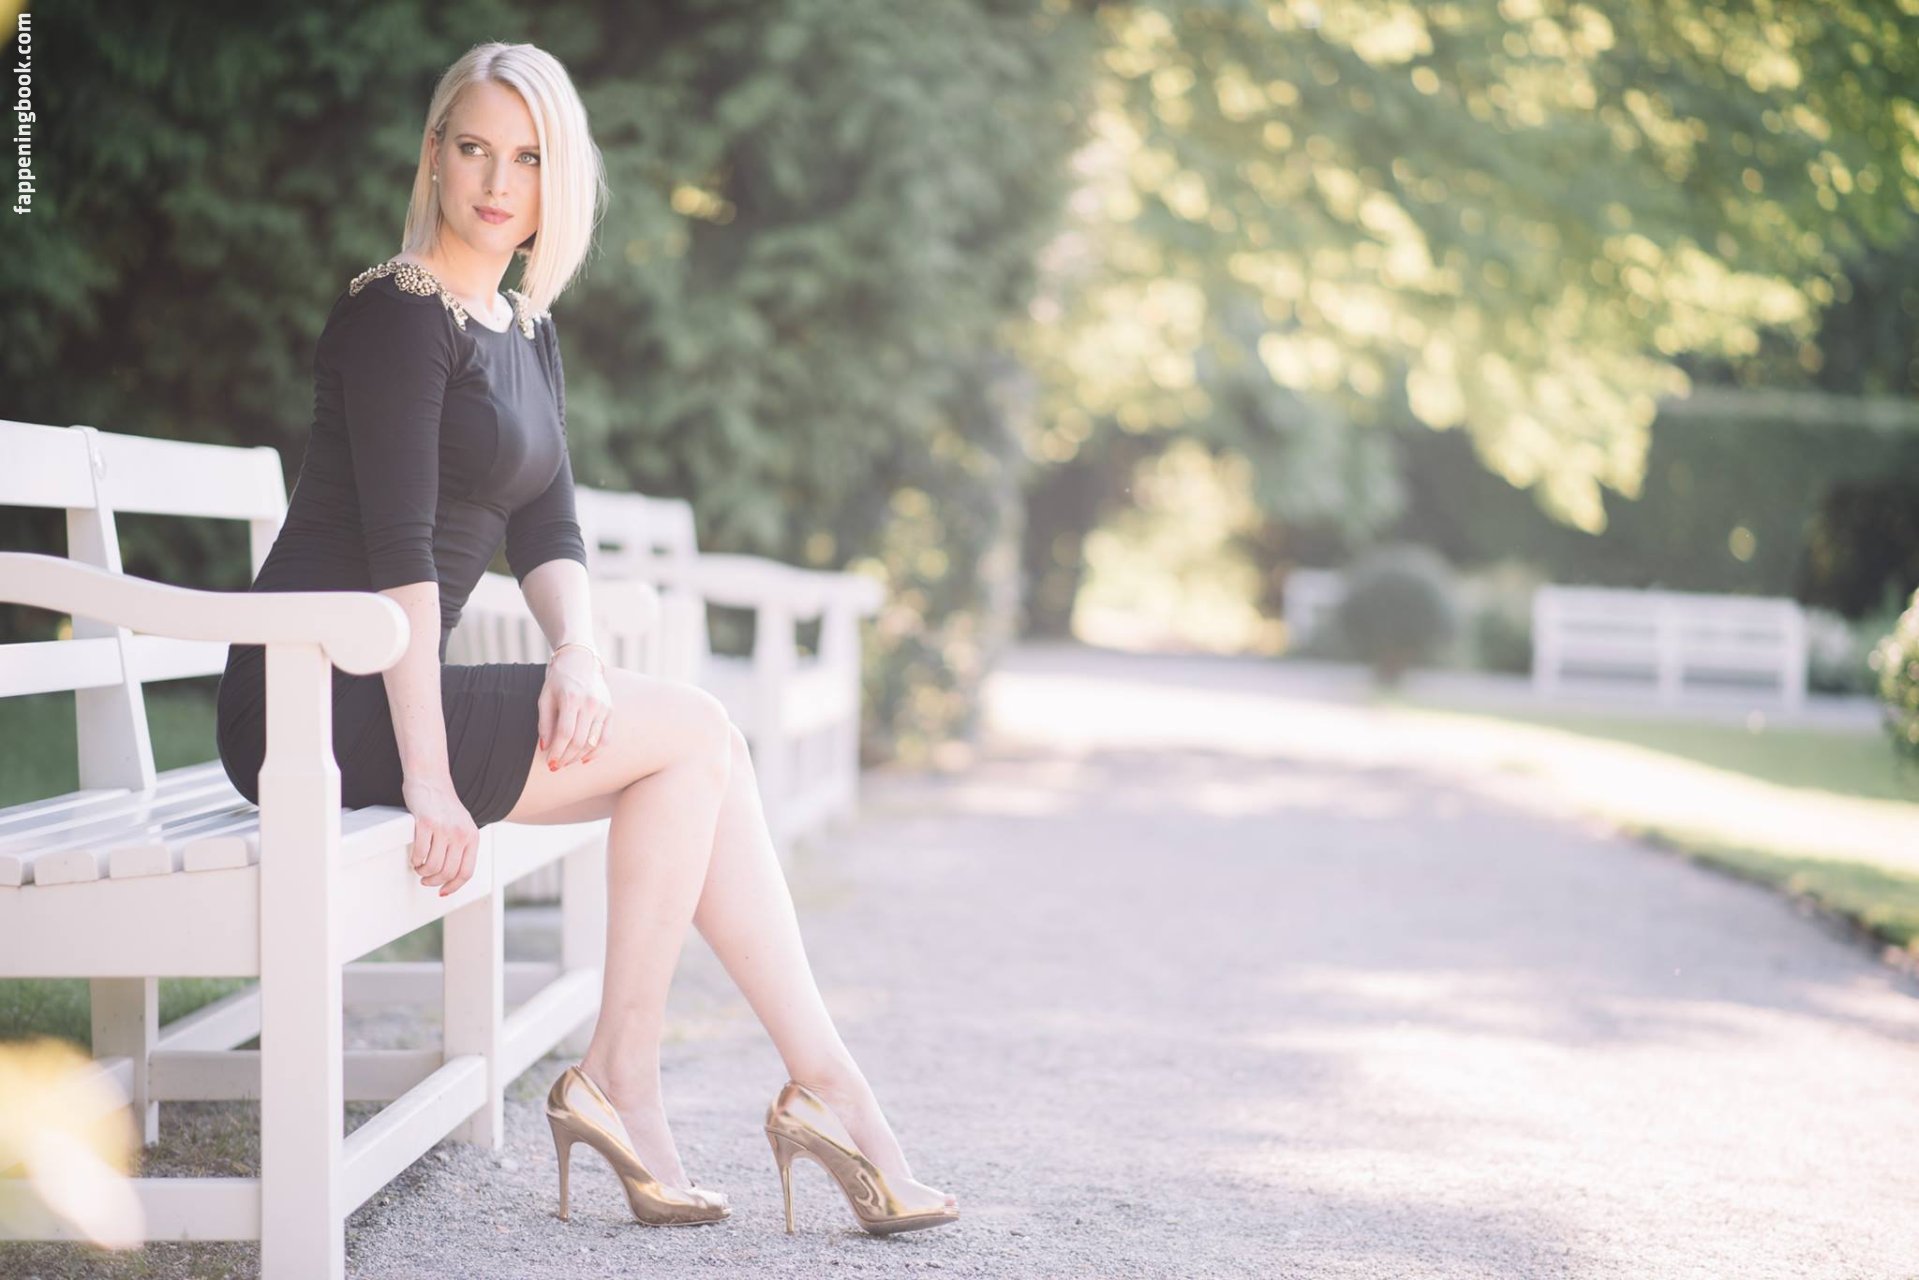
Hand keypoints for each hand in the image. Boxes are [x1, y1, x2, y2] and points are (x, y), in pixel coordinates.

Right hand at [399, 774, 480, 896]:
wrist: (431, 779)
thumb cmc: (443, 804)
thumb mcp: (461, 825)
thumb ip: (461, 846)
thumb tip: (452, 875)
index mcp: (472, 836)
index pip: (466, 872)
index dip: (454, 886)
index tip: (443, 891)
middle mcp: (461, 833)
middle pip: (448, 872)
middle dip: (434, 881)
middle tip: (425, 880)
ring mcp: (444, 828)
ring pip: (433, 866)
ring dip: (423, 872)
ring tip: (419, 867)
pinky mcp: (426, 823)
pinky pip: (420, 853)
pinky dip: (415, 860)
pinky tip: (415, 857)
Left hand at [539, 646, 611, 771]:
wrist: (580, 660)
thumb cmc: (558, 679)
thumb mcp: (545, 697)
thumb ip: (545, 723)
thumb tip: (545, 747)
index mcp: (571, 699)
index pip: (565, 733)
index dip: (557, 751)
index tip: (550, 763)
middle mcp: (590, 703)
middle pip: (579, 741)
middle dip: (566, 757)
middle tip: (556, 766)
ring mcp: (603, 707)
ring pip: (593, 742)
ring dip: (579, 757)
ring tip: (567, 762)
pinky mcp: (610, 710)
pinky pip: (606, 737)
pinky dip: (597, 752)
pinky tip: (585, 759)